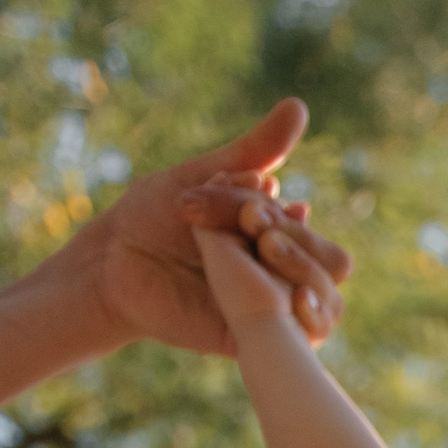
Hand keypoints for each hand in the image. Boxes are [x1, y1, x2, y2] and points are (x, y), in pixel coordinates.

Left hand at [53, 98, 351, 356]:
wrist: (114, 259)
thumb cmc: (153, 216)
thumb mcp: (209, 176)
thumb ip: (255, 150)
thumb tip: (299, 106)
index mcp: (274, 240)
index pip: (314, 234)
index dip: (291, 220)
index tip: (250, 205)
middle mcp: (278, 276)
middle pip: (332, 265)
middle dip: (300, 243)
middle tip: (253, 228)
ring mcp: (269, 311)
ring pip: (327, 304)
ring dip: (304, 274)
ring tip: (263, 251)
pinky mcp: (255, 341)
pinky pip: (303, 340)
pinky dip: (305, 319)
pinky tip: (290, 298)